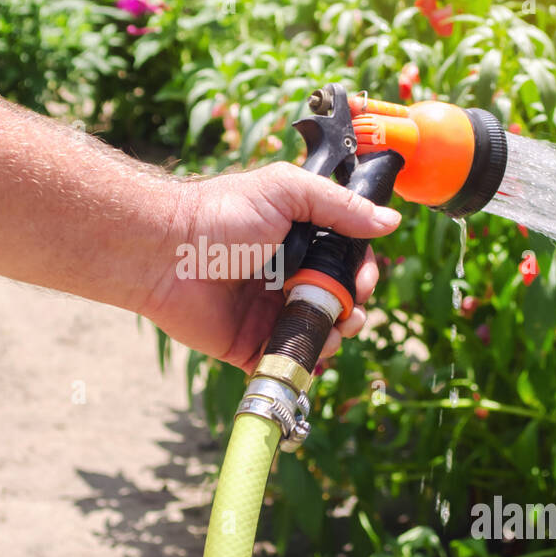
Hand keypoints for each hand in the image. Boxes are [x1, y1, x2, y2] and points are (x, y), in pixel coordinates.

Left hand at [140, 162, 401, 372]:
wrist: (165, 252)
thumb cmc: (220, 214)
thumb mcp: (285, 193)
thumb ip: (338, 205)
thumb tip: (390, 221)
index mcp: (297, 241)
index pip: (346, 262)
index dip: (363, 273)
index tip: (364, 280)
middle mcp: (285, 277)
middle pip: (338, 303)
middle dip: (354, 310)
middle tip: (349, 310)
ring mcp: (268, 313)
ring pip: (318, 335)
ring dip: (334, 337)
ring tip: (330, 330)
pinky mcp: (248, 345)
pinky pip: (285, 362)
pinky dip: (304, 363)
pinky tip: (310, 353)